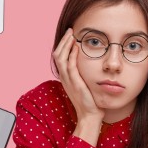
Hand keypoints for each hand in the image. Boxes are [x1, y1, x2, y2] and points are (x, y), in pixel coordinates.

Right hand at [53, 28, 103, 143]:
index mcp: (65, 78)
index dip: (63, 46)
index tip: (70, 36)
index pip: (59, 57)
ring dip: (66, 45)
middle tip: (70, 31)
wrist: (90, 116)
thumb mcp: (84, 84)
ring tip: (72, 35)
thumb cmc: (90, 101)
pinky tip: (76, 47)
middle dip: (63, 41)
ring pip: (61, 58)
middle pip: (57, 55)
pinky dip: (72, 55)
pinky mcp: (75, 84)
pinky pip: (70, 67)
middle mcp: (64, 78)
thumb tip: (88, 63)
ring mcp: (68, 81)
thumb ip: (82, 74)